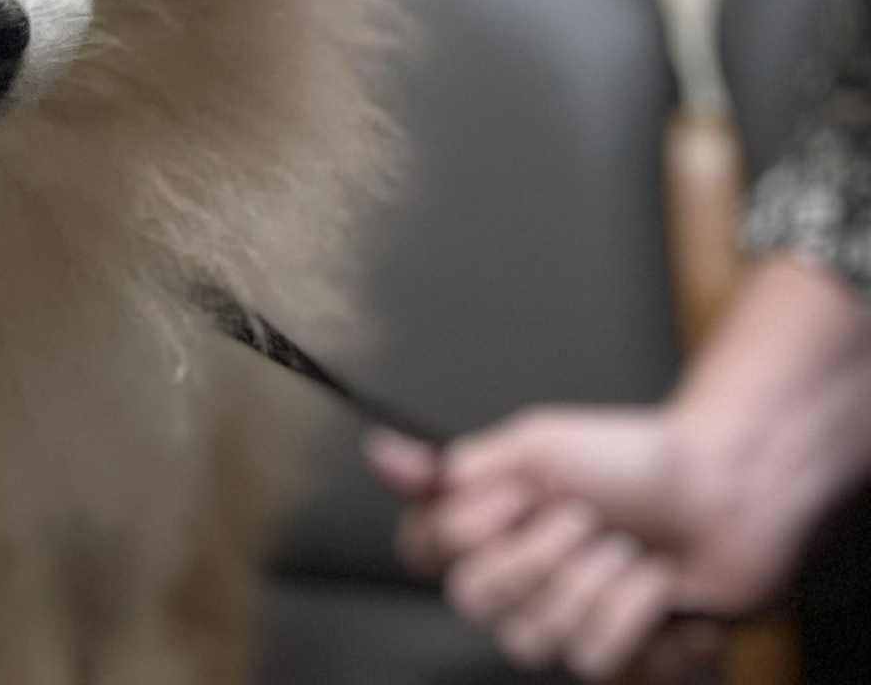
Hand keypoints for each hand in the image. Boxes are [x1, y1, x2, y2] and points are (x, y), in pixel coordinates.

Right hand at [367, 260, 870, 678]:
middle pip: (475, 600)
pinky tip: (655, 583)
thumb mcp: (535, 446)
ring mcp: (561, 620)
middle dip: (539, 554)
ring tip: (627, 548)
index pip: (420, 551)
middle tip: (583, 517)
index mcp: (484, 525)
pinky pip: (597, 655)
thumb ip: (453, 467)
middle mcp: (511, 579)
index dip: (463, 533)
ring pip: (537, 635)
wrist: (724, 491)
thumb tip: (378, 453)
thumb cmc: (632, 459)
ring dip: (595, 580)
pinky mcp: (614, 654)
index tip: (512, 499)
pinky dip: (635, 609)